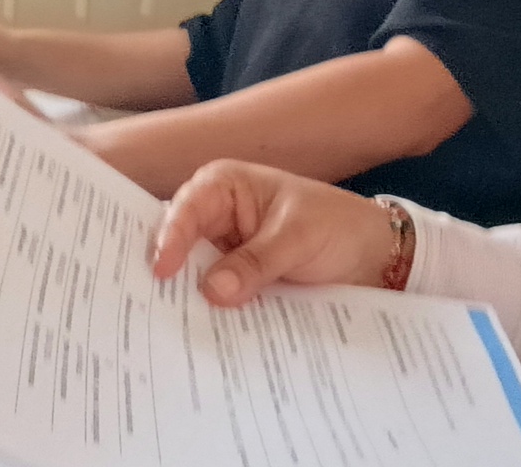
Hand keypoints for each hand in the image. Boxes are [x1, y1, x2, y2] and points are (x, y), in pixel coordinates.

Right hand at [150, 160, 396, 307]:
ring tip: (167, 327)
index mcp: (225, 186)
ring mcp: (222, 252)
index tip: (162, 271)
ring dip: (186, 298)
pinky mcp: (233, 282)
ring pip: (191, 275)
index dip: (170, 238)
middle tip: (149, 305)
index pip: (187, 209)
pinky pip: (212, 297)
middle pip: (179, 244)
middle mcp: (215, 217)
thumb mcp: (299, 238)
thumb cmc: (337, 226)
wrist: (371, 256)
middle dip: (168, 273)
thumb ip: (256, 261)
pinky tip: (197, 334)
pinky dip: (207, 313)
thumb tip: (212, 291)